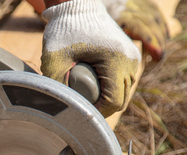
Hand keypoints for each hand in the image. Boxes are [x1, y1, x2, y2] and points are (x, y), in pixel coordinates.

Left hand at [41, 0, 140, 116]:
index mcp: (116, 61)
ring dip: (107, 99)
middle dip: (101, 108)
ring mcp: (133, 58)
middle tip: (80, 107)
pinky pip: (123, 81)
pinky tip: (93, 87)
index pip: (114, 102)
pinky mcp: (129, 56)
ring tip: (85, 97)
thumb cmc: (63, 31)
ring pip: (124, 92)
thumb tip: (58, 110)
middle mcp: (130, 60)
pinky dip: (110, 88)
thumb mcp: (53, 60)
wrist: (76, 7)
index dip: (97, 113)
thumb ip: (54, 85)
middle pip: (121, 100)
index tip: (79, 113)